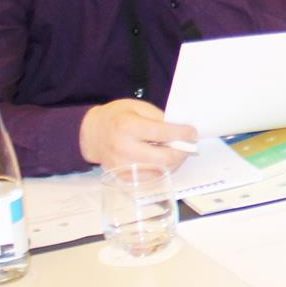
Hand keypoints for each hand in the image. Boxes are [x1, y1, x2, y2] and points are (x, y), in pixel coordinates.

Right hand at [79, 99, 197, 171]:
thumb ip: (160, 119)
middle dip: (182, 152)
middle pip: (164, 158)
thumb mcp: (139, 108)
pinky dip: (162, 170)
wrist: (92, 133)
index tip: (192, 133)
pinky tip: (164, 161)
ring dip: (174, 163)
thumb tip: (181, 133)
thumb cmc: (117, 116)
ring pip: (160, 171)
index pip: (164, 133)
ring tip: (177, 152)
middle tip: (188, 146)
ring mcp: (122, 166)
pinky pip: (151, 178)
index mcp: (128, 127)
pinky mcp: (122, 177)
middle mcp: (124, 148)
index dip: (183, 134)